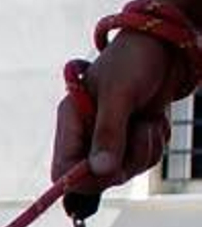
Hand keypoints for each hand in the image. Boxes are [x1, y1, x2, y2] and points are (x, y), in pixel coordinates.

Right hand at [52, 32, 186, 193]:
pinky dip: (155, 143)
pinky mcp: (133, 140)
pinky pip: (145, 161)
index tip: (108, 171)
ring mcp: (112, 140)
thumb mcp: (120, 94)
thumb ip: (109, 133)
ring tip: (148, 119)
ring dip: (145, 149)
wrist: (164, 47)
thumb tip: (101, 170)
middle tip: (139, 132)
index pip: (63, 170)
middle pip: (97, 178)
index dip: (81, 180)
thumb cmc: (134, 60)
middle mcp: (88, 135)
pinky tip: (154, 119)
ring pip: (126, 171)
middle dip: (123, 162)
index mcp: (72, 122)